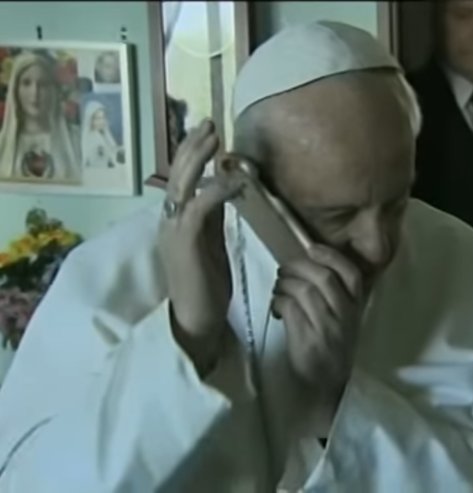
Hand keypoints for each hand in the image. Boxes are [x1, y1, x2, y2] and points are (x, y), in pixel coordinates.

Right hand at [157, 119, 243, 371]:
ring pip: (182, 184)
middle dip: (193, 146)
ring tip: (214, 137)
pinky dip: (216, 190)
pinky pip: (198, 207)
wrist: (197, 321)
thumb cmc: (206, 287)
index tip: (208, 134)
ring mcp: (173, 231)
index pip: (181, 179)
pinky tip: (235, 181)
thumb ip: (213, 219)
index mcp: (176, 221)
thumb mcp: (211, 244)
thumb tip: (224, 191)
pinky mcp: (184, 243)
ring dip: (198, 158)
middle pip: (177, 174)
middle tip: (210, 123)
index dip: (192, 154)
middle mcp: (169, 221)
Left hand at [272, 245, 364, 394]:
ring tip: (278, 287)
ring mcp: (328, 329)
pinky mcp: (308, 340)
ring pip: (304, 290)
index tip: (312, 249)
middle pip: (324, 277)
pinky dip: (278, 301)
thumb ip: (336, 297)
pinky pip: (290, 308)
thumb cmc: (332, 351)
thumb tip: (310, 265)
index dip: (331, 257)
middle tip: (284, 269)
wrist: (327, 389)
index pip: (351, 274)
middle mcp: (345, 317)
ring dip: (285, 283)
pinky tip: (276, 307)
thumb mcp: (343, 322)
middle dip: (299, 266)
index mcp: (356, 309)